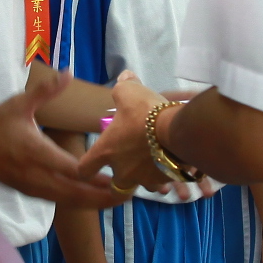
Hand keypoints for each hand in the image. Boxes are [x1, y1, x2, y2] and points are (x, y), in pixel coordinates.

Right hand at [0, 66, 125, 208]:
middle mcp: (37, 175)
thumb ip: (47, 90)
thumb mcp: (20, 103)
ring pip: (68, 201)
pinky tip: (93, 199)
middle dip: (102, 197)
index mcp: (37, 153)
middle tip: (128, 196)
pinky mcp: (30, 192)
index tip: (119, 176)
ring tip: (117, 199)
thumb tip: (68, 72)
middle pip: (75, 194)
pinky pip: (59, 201)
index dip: (96, 175)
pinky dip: (78, 202)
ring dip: (93, 202)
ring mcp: (33, 187)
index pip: (72, 169)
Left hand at [83, 72, 173, 193]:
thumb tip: (125, 77)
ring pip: (142, 184)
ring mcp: (145, 179)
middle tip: (130, 163)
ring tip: (154, 162)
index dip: (87, 167)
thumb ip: (123, 86)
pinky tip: (171, 161)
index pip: (84, 170)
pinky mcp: (166, 181)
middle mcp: (123, 171)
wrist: (178, 132)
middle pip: (116, 185)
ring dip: (145, 176)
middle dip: (122, 177)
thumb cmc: (145, 113)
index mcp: (106, 151)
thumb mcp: (129, 92)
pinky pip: (163, 182)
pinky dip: (165, 174)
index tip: (93, 162)